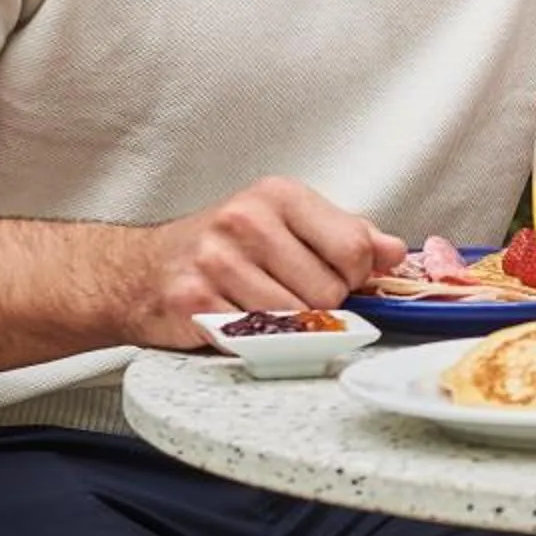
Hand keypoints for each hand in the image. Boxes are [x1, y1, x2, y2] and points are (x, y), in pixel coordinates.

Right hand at [128, 176, 405, 347]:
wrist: (140, 271)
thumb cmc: (221, 247)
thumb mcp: (286, 223)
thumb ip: (346, 235)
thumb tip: (396, 253)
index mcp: (278, 196)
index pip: (355, 247)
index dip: (356, 276)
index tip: (339, 277)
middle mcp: (246, 221)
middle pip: (329, 292)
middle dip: (320, 306)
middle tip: (289, 295)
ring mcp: (217, 262)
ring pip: (296, 320)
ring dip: (287, 327)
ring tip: (261, 307)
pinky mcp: (194, 302)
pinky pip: (256, 338)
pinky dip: (255, 339)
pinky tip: (237, 318)